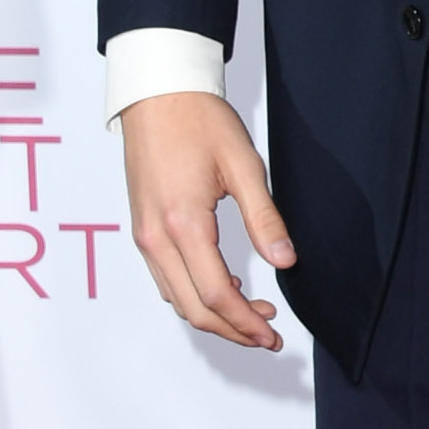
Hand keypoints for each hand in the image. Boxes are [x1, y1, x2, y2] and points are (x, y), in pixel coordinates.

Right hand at [120, 91, 294, 350]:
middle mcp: (156, 237)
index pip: (216, 294)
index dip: (245, 322)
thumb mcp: (244, 167)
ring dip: (213, 315)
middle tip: (267, 335)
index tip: (272, 334)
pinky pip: (165, 279)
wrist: (157, 93)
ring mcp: (145, 234)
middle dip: (232, 330)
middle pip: (193, 307)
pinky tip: (223, 284)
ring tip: (252, 313)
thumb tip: (286, 261)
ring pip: (176, 298)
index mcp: (184, 224)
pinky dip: (193, 294)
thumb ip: (265, 219)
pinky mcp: (142, 228)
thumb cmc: (199, 121)